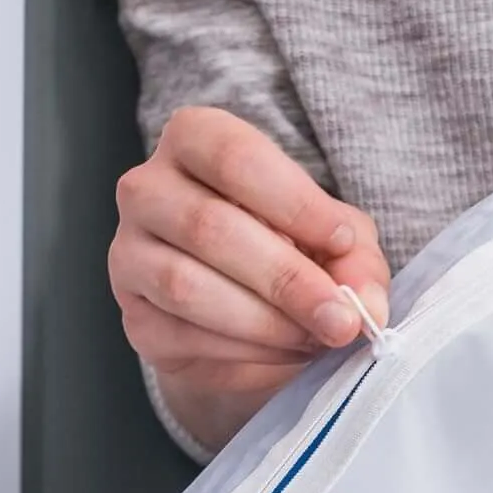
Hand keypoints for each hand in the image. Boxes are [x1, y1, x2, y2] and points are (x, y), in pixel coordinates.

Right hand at [111, 106, 390, 456]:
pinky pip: (181, 336)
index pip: (233, 156)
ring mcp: (128, 255)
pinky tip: (282, 353)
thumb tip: (363, 305)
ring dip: (264, 322)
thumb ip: (355, 258)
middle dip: (285, 280)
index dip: (292, 201)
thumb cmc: (289, 244)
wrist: (245, 306)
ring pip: (186, 286)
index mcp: (193, 139)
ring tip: (315, 338)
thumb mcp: (335, 235)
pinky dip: (243, 353)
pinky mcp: (134, 318)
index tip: (341, 241)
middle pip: (208, 227)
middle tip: (340, 319)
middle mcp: (146, 189)